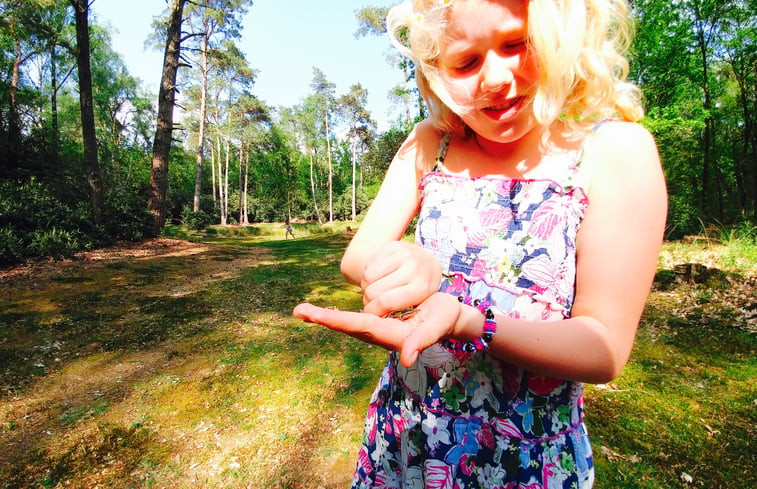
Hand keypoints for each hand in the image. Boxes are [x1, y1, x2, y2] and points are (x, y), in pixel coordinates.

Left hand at [292, 292, 463, 367]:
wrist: (451, 320)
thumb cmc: (445, 319)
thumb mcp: (436, 326)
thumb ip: (421, 341)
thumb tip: (406, 358)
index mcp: (389, 333)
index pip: (357, 324)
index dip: (334, 319)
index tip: (314, 314)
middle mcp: (379, 333)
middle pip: (346, 325)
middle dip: (322, 318)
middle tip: (298, 310)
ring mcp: (379, 330)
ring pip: (348, 324)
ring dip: (326, 318)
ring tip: (303, 311)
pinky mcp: (382, 324)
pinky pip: (355, 321)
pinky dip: (338, 317)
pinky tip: (327, 314)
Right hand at [360, 241, 442, 316]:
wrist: (429, 262)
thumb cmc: (420, 290)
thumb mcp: (418, 304)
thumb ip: (400, 313)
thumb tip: (377, 323)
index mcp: (421, 288)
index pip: (385, 301)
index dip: (372, 311)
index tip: (369, 315)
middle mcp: (413, 268)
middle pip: (373, 291)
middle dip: (367, 300)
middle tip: (371, 303)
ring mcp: (403, 254)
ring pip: (367, 277)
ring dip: (366, 287)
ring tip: (374, 289)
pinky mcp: (394, 245)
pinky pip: (369, 264)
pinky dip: (368, 274)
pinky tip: (378, 277)